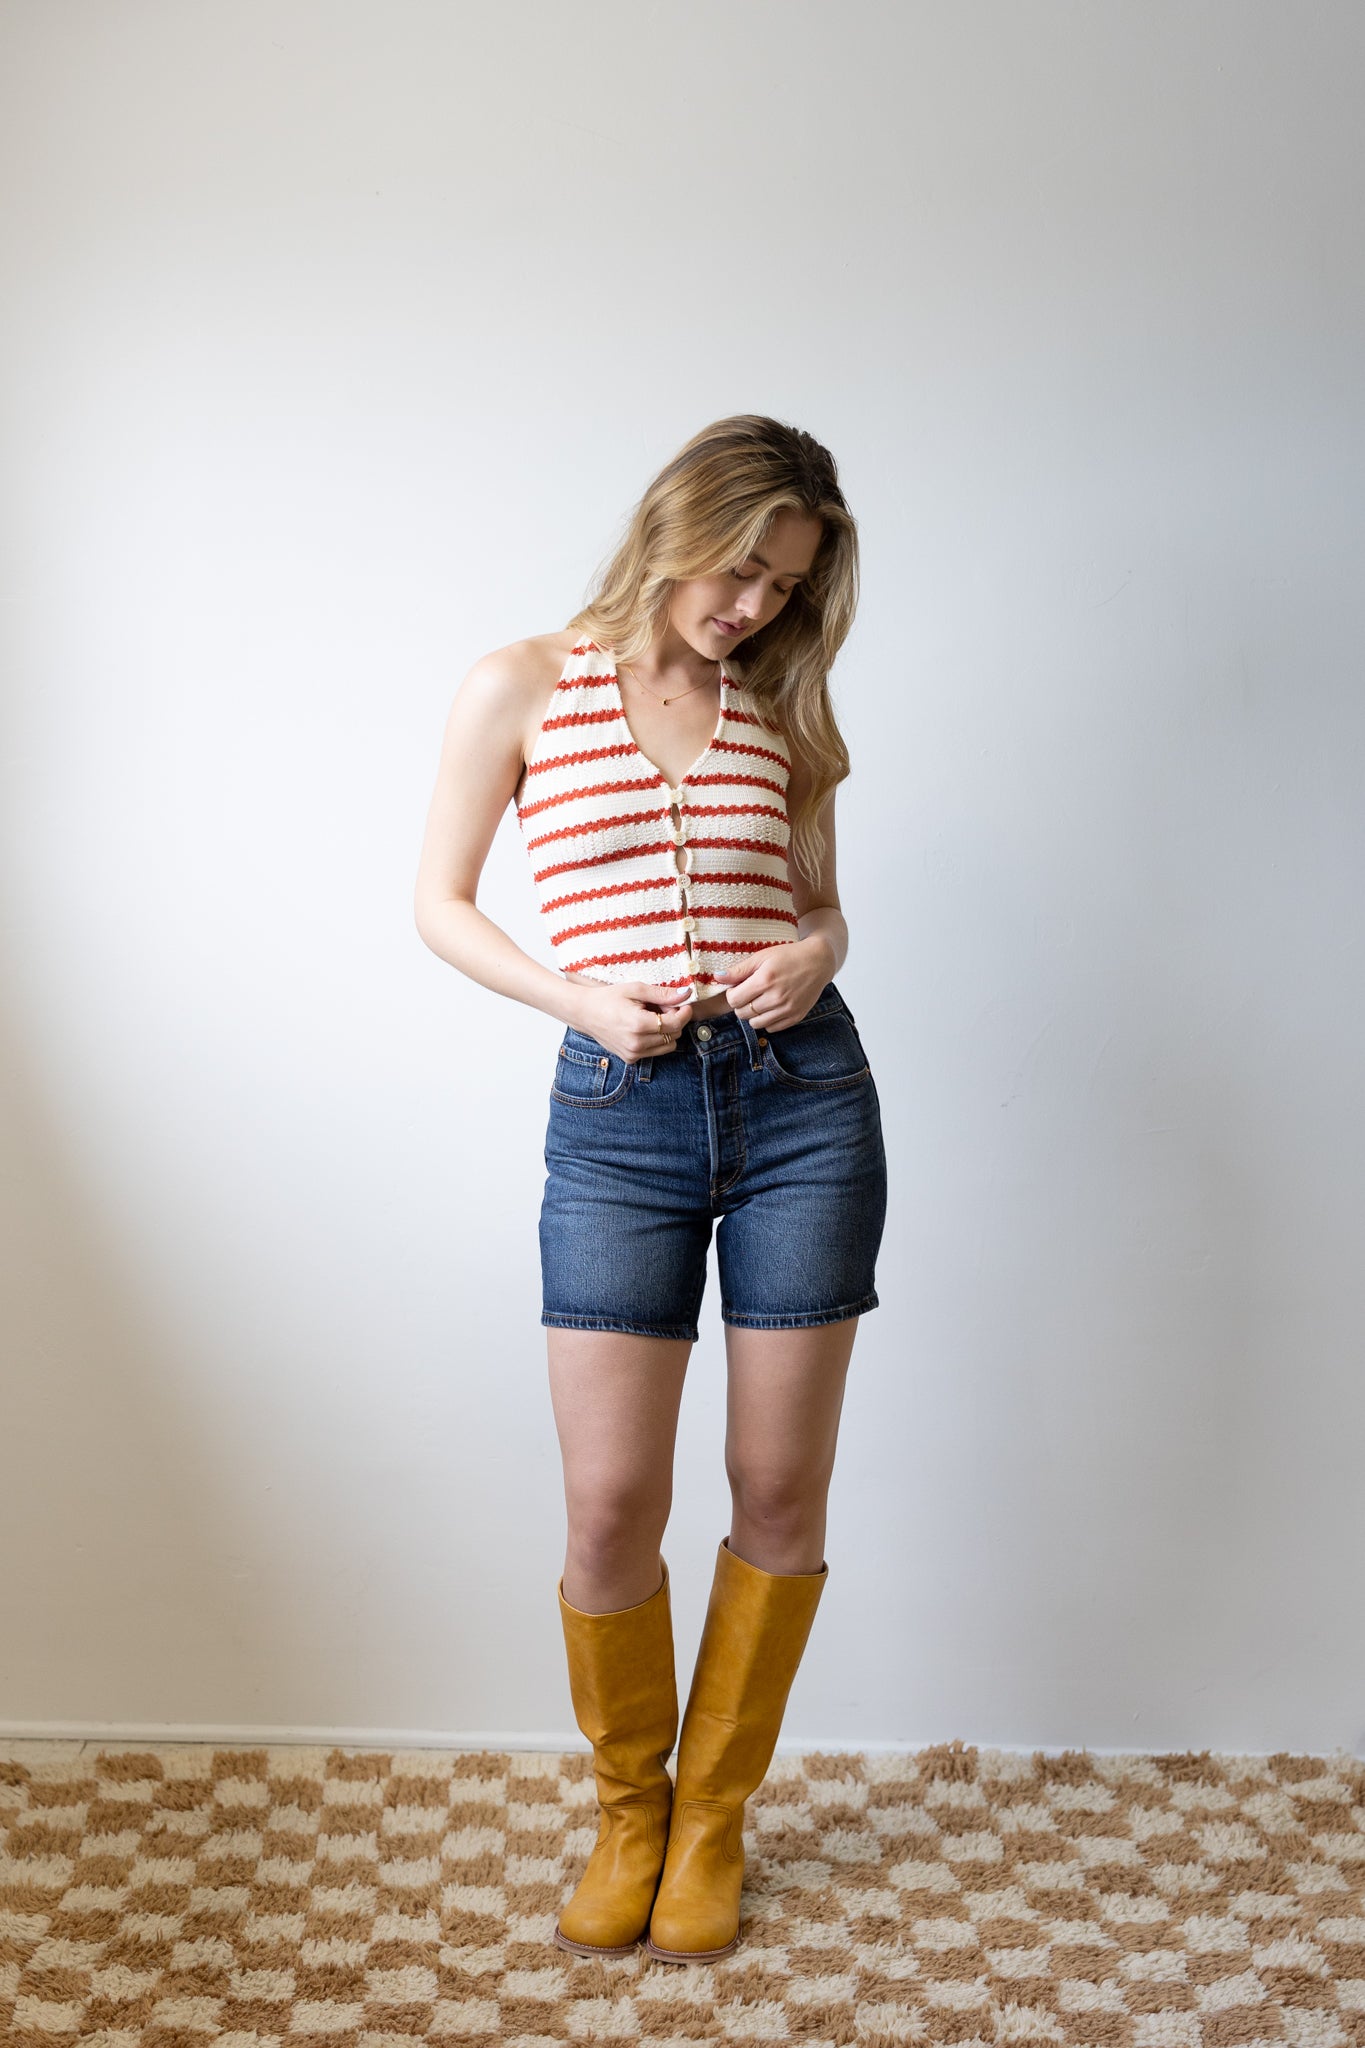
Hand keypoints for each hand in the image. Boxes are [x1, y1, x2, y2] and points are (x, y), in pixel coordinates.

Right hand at [567, 981, 693, 1063]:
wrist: (584, 1013)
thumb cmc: (608, 998)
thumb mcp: (636, 990)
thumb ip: (662, 994)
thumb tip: (685, 994)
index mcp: (639, 1024)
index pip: (676, 1024)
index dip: (684, 1012)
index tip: (683, 1004)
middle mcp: (637, 1043)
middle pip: (674, 1035)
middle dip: (674, 1020)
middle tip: (662, 1007)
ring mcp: (633, 1053)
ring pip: (668, 1046)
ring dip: (667, 1032)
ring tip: (652, 1018)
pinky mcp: (630, 1058)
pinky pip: (655, 1051)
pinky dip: (656, 1040)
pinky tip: (643, 1028)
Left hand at [719, 938, 834, 1030]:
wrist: (819, 961)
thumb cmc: (788, 956)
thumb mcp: (762, 956)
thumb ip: (739, 970)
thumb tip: (717, 977)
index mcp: (765, 980)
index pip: (734, 1000)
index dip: (732, 994)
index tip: (739, 987)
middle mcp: (776, 997)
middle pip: (742, 1013)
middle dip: (741, 1004)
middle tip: (750, 992)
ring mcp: (787, 1009)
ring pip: (755, 1024)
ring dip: (753, 1014)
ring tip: (760, 1000)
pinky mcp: (796, 1017)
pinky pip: (771, 1028)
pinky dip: (767, 1020)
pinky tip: (772, 1006)